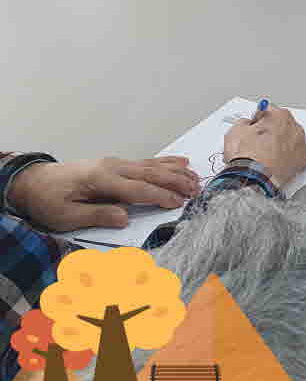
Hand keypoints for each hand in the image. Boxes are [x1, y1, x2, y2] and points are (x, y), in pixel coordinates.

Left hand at [7, 157, 199, 231]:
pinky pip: (146, 162)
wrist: (34, 182)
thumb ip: (96, 215)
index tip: (179, 203)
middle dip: (176, 182)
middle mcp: (112, 167)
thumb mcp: (65, 216)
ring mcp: (116, 163)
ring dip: (176, 172)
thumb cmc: (48, 200)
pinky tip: (182, 162)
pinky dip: (166, 162)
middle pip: (151, 174)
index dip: (160, 196)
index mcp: (101, 179)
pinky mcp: (116, 164)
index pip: (138, 189)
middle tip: (197, 191)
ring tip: (196, 179)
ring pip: (153, 166)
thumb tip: (124, 218)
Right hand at [223, 106, 305, 187]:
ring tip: (265, 154)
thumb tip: (247, 124)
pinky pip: (296, 154)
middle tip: (258, 141)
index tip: (254, 125)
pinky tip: (277, 160)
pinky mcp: (302, 161)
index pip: (269, 111)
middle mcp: (295, 128)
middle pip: (282, 124)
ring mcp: (301, 145)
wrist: (254, 177)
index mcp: (280, 116)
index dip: (258, 119)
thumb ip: (245, 122)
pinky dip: (288, 156)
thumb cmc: (247, 154)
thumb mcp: (236, 130)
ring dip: (281, 143)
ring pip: (290, 139)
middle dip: (271, 130)